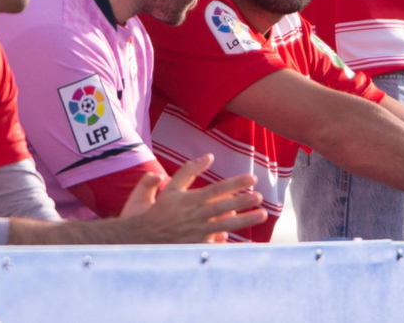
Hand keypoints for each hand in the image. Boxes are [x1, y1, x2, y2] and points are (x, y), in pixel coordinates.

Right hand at [119, 154, 266, 243]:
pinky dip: (232, 240)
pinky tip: (248, 239)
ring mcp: (196, 233)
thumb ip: (188, 170)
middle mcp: (194, 216)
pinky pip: (217, 244)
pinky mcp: (196, 247)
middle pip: (223, 208)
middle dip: (243, 202)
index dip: (235, 184)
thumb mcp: (170, 187)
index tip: (251, 179)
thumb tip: (208, 156)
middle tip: (259, 197)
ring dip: (245, 220)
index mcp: (189, 199)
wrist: (142, 238)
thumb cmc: (157, 209)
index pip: (216, 189)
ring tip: (262, 214)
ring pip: (225, 226)